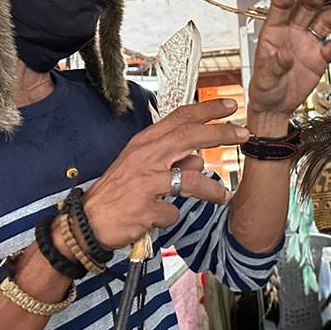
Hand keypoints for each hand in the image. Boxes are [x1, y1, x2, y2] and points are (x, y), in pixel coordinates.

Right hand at [82, 98, 245, 248]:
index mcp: (144, 144)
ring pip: (191, 180)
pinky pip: (173, 211)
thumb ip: (169, 160)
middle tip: (244, 134)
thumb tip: (197, 160)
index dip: (207, 110)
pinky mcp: (146, 208)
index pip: (179, 118)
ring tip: (223, 197)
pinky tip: (161, 218)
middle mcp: (145, 158)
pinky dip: (171, 216)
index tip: (229, 106)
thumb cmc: (115, 193)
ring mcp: (145, 183)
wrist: (86, 222)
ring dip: (212, 190)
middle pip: (190, 137)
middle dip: (221, 134)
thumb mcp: (139, 167)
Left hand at [247, 0, 330, 124]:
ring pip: (322, 23)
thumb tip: (284, 55)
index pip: (282, 5)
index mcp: (273, 31)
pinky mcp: (319, 58)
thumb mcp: (264, 77)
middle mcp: (292, 32)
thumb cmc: (264, 88)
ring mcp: (307, 43)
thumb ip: (274, 65)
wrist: (275, 107)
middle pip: (306, 7)